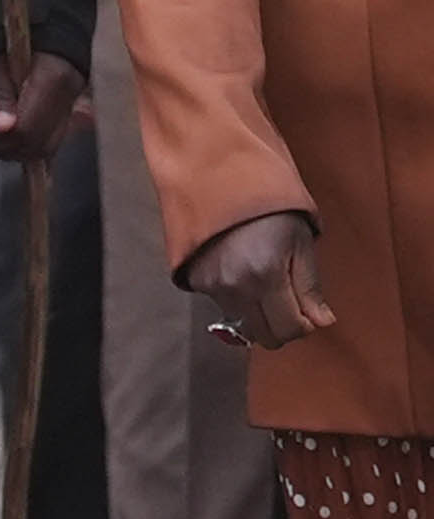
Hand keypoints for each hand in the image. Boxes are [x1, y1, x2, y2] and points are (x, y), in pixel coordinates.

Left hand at [0, 51, 84, 163]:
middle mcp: (69, 94)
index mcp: (53, 77)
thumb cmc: (13, 41)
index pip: (28, 126)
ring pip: (47, 147)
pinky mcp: (68, 112)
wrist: (42, 28)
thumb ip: (0, 96)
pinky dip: (26, 145)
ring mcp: (72, 104)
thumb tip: (1, 127)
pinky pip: (50, 140)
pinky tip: (6, 136)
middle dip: (5, 148)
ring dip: (15, 150)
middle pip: (39, 143)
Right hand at [187, 209, 332, 351]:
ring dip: (260, 314)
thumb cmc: (270, 209)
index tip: (308, 311)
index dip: (304, 326)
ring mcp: (212, 286)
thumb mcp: (301, 243)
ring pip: (243, 325)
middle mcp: (235, 286)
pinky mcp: (197, 282)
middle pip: (263, 336)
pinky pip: (225, 307)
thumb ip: (310, 287)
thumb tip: (322, 322)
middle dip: (282, 326)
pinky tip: (242, 273)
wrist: (223, 183)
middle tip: (290, 301)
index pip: (288, 330)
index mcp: (266, 275)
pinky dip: (239, 300)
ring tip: (265, 282)